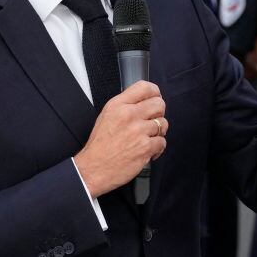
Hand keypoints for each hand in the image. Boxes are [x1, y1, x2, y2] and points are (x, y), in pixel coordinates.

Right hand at [75, 81, 167, 197]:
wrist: (93, 169)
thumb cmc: (99, 145)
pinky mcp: (145, 147)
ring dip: (158, 133)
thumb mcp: (106, 116)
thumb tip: (144, 101)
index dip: (155, 93)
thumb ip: (124, 106)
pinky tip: (147, 151)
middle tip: (152, 122)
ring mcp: (138, 131)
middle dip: (159, 113)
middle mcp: (128, 115)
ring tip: (147, 139)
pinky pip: (162, 142)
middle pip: (159, 104)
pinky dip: (157, 148)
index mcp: (118, 105)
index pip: (145, 87)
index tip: (155, 99)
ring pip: (163, 124)